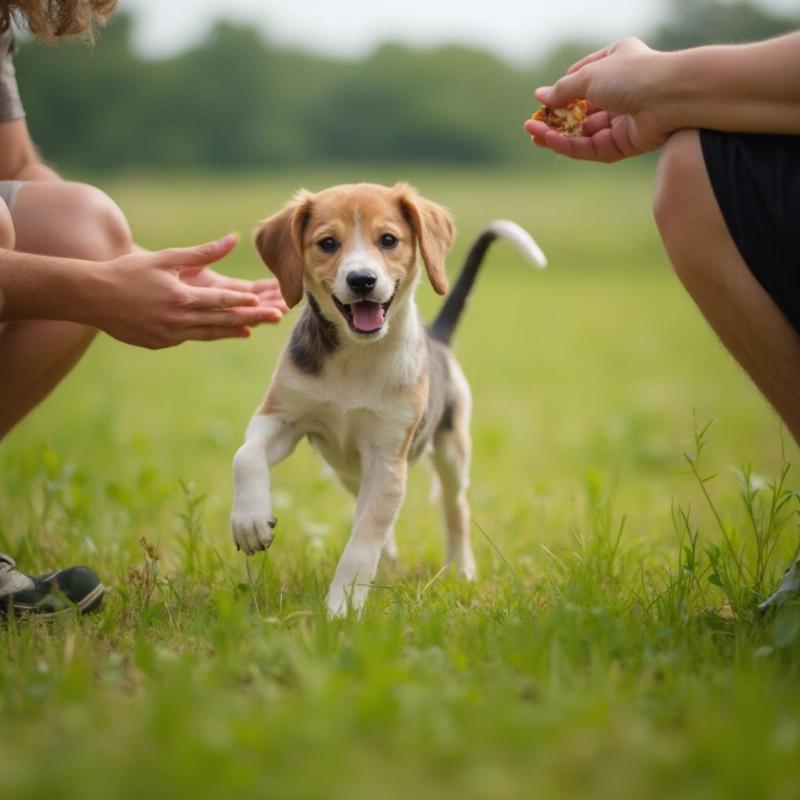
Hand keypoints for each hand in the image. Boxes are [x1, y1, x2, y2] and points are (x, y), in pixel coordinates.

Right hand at [85, 234, 285, 348]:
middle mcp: (178, 320)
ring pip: (209, 334)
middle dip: (251, 318)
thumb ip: (203, 252)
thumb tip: (232, 238)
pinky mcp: (160, 344)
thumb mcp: (167, 258)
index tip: (265, 301)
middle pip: (222, 321)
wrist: (92, 297)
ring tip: (252, 329)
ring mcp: (169, 335)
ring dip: (232, 330)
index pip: (221, 301)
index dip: (245, 302)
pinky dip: (207, 334)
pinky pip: (190, 338)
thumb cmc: (128, 272)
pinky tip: (222, 331)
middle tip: (274, 317)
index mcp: (181, 298)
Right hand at [524, 38, 673, 161]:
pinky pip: (592, 147)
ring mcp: (623, 120)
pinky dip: (570, 145)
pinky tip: (551, 141)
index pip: (585, 79)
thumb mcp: (590, 76)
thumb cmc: (634, 75)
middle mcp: (621, 92)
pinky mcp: (624, 144)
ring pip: (583, 132)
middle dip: (555, 119)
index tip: (545, 100)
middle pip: (581, 111)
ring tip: (534, 134)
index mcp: (617, 64)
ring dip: (557, 135)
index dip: (564, 91)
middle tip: (531, 126)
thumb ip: (563, 90)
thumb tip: (539, 96)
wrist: (670, 96)